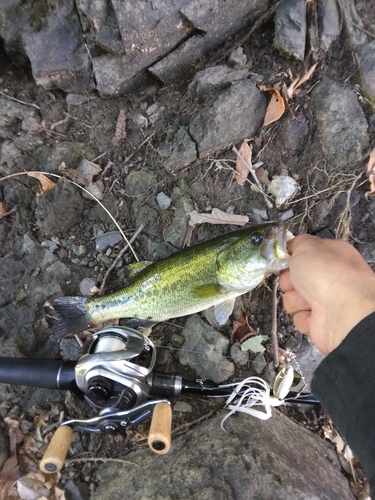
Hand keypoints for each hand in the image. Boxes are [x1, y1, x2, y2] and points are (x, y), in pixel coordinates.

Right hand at [279, 234, 374, 354]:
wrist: (341, 311)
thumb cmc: (325, 273)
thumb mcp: (307, 246)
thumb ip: (298, 242)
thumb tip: (293, 247)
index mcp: (331, 255)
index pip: (305, 255)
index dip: (292, 258)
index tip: (285, 261)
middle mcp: (330, 277)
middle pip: (294, 278)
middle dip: (289, 281)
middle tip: (295, 283)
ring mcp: (326, 301)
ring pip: (294, 298)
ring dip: (295, 300)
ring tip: (308, 302)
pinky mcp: (321, 322)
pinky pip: (300, 317)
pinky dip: (303, 317)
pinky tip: (313, 315)